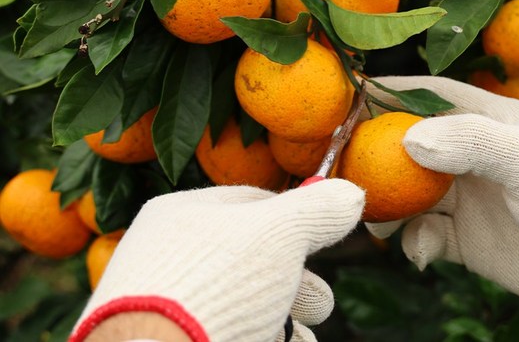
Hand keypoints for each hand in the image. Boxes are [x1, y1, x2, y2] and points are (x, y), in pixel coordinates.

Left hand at [71, 179, 363, 341]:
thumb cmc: (217, 283)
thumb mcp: (279, 232)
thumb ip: (317, 210)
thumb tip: (352, 194)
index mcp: (181, 215)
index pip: (249, 203)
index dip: (294, 217)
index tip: (324, 237)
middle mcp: (167, 259)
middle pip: (247, 262)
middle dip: (295, 282)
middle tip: (320, 303)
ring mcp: (163, 309)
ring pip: (239, 306)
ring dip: (282, 320)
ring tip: (303, 338)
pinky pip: (224, 333)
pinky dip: (260, 339)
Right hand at [368, 75, 518, 319]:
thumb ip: (471, 142)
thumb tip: (408, 139)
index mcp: (484, 119)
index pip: (426, 94)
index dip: (387, 92)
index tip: (347, 98)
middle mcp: (468, 154)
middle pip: (406, 145)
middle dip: (374, 154)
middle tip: (342, 167)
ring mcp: (465, 196)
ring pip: (408, 192)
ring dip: (387, 203)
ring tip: (374, 218)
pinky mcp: (465, 238)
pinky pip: (424, 235)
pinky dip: (413, 242)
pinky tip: (420, 253)